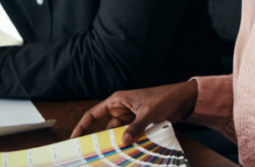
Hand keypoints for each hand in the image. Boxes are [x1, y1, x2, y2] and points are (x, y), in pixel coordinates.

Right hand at [71, 80, 198, 145]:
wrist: (182, 100)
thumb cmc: (164, 98)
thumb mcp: (149, 112)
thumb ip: (136, 126)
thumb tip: (123, 141)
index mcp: (117, 100)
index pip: (93, 114)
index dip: (81, 126)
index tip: (73, 139)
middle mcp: (121, 109)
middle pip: (104, 127)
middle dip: (101, 140)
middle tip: (95, 155)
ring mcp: (129, 117)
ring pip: (117, 134)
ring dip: (117, 143)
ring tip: (113, 156)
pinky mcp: (138, 124)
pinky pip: (128, 135)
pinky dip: (128, 143)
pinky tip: (127, 152)